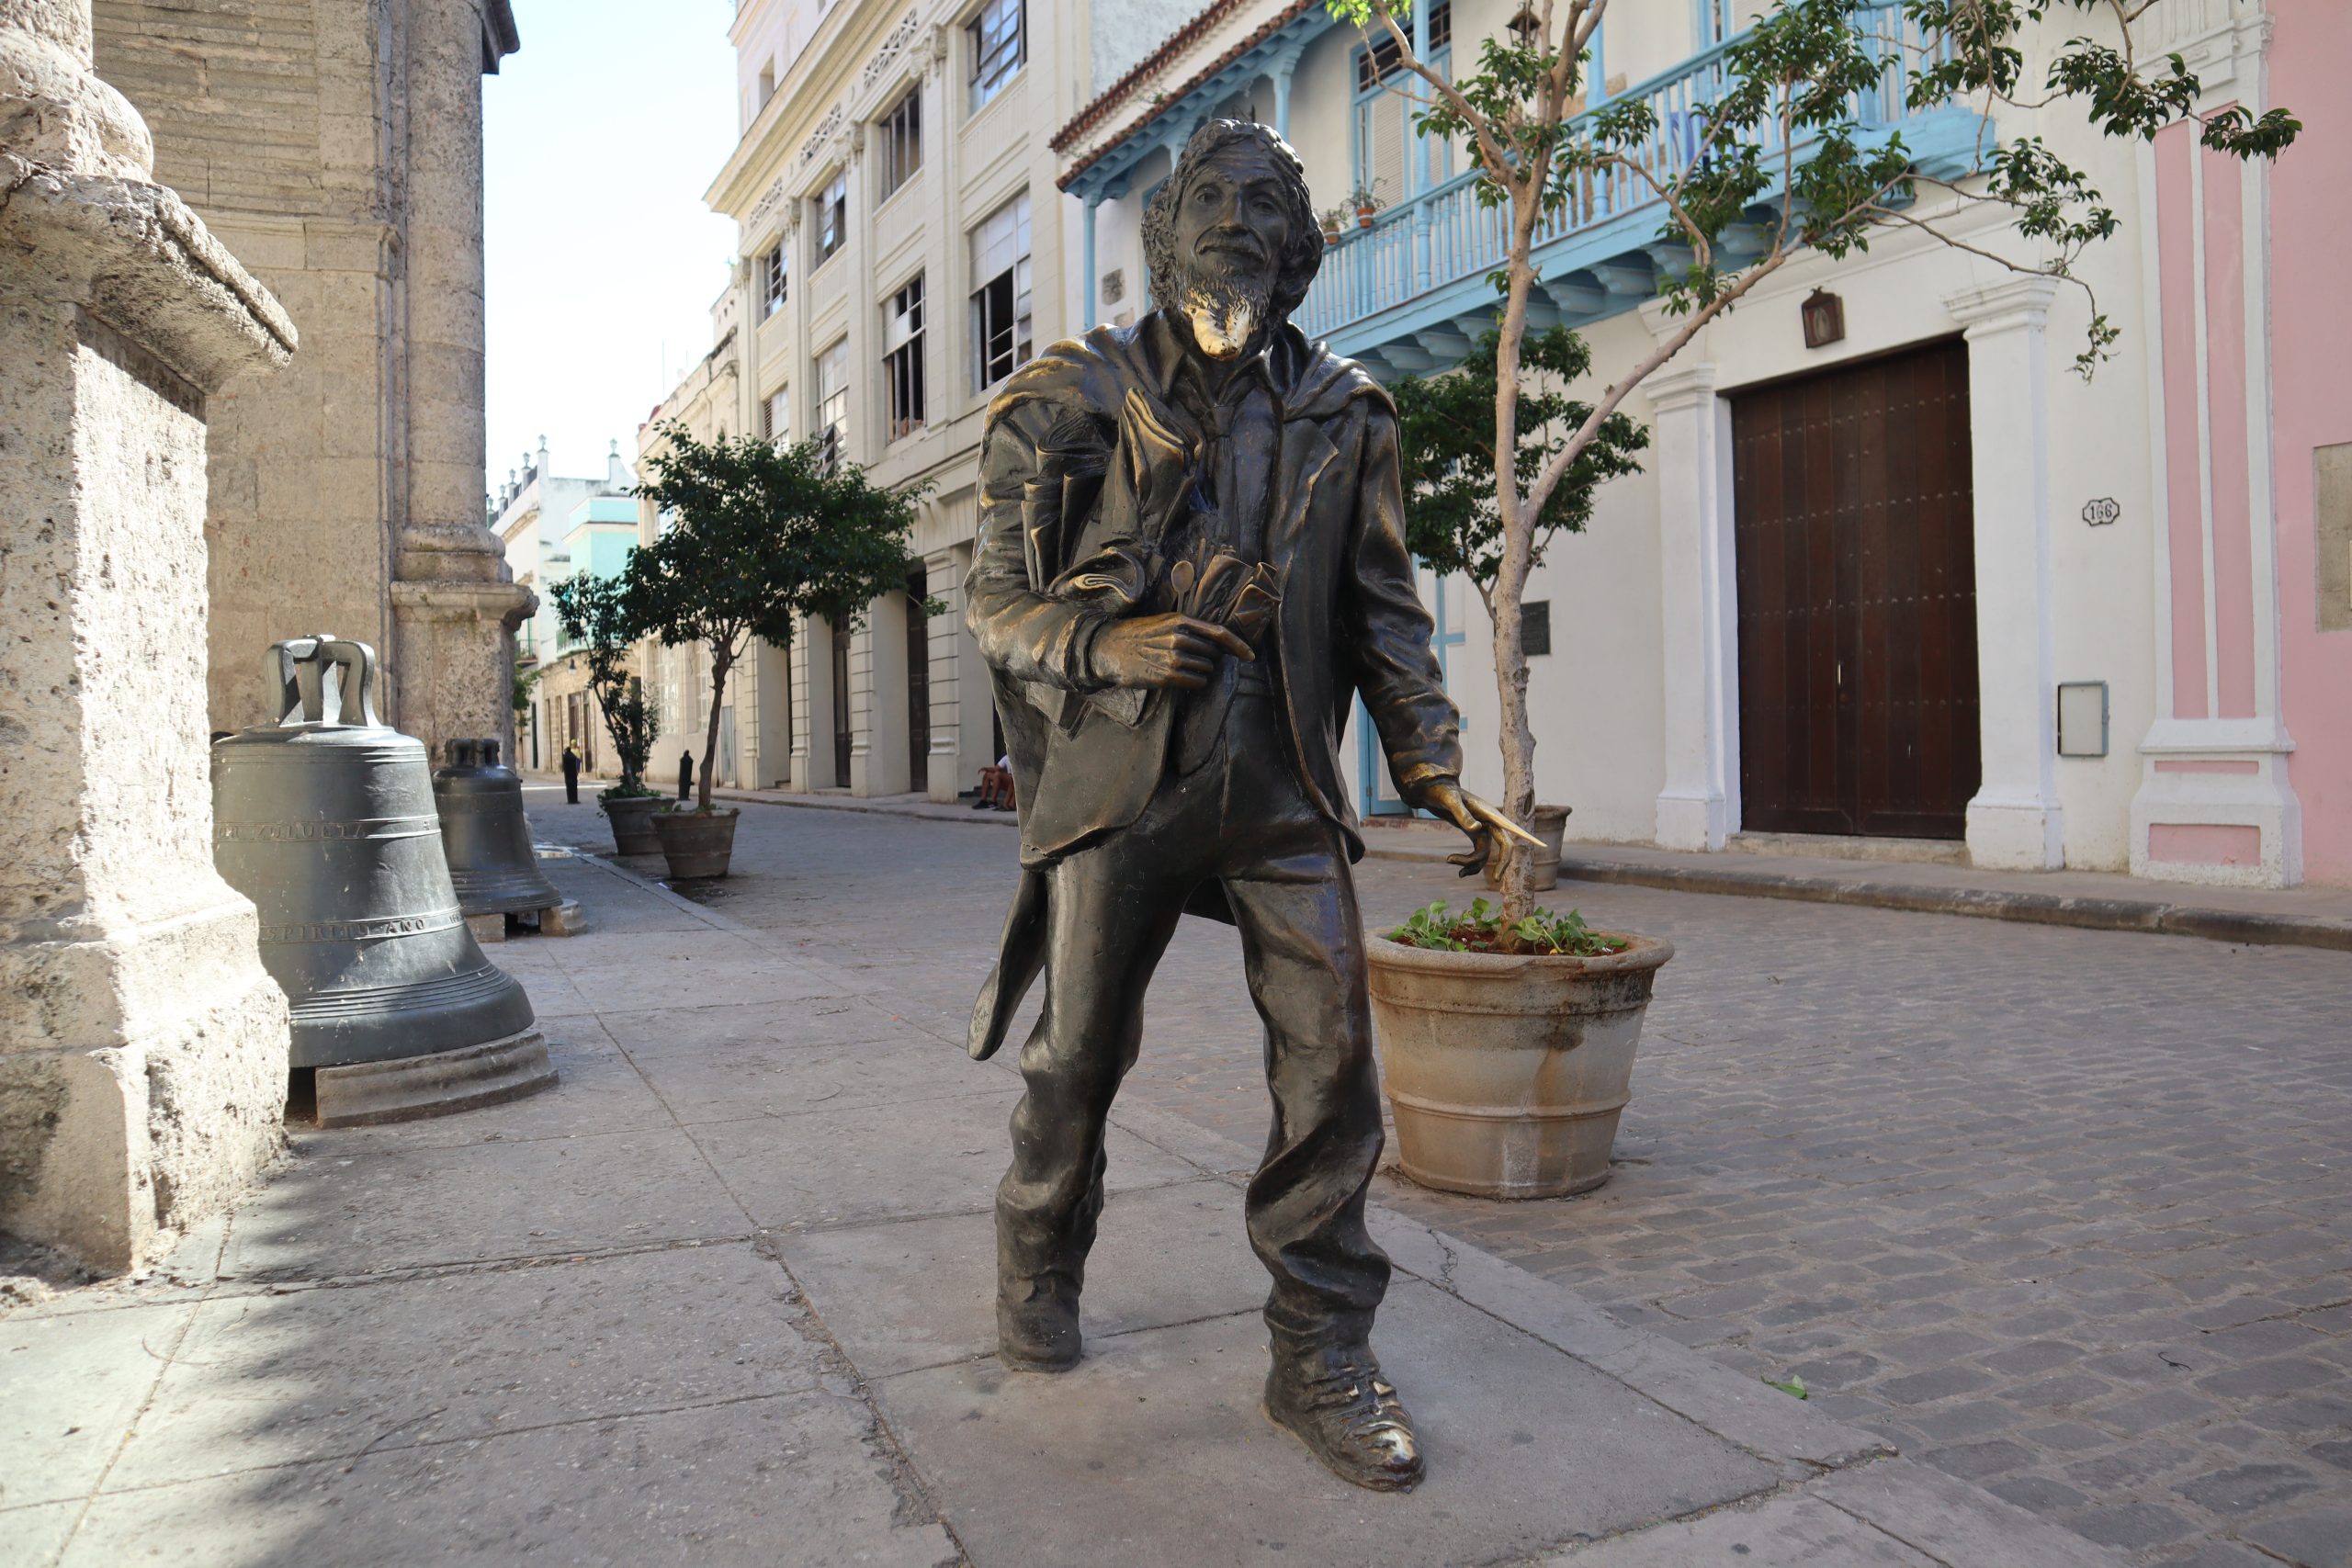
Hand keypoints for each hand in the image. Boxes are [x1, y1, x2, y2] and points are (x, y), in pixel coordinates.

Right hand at [1088, 613, 1253, 689]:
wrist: (1108, 647)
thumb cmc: (1137, 635)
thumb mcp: (1163, 622)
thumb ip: (1189, 629)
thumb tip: (1217, 643)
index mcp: (1180, 621)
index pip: (1219, 633)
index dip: (1238, 645)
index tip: (1250, 655)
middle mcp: (1179, 637)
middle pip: (1214, 654)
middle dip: (1209, 660)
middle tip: (1192, 659)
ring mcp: (1172, 657)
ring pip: (1205, 670)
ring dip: (1200, 673)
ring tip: (1180, 668)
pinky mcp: (1166, 676)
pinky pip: (1195, 682)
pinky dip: (1194, 683)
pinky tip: (1181, 679)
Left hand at [1415, 779, 1542, 878]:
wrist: (1431, 789)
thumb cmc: (1442, 791)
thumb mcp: (1450, 800)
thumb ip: (1463, 814)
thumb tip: (1476, 830)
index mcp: (1489, 813)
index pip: (1511, 828)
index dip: (1528, 838)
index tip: (1542, 845)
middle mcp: (1490, 822)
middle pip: (1505, 846)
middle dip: (1501, 863)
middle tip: (1495, 879)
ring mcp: (1483, 829)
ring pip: (1486, 854)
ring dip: (1470, 863)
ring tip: (1449, 860)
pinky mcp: (1474, 834)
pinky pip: (1477, 854)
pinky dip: (1467, 862)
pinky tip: (1451, 862)